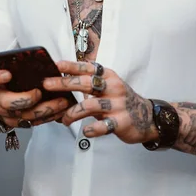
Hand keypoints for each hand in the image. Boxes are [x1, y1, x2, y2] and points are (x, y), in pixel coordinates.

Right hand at [0, 67, 70, 127]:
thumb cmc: (9, 77)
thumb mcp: (8, 66)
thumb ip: (17, 63)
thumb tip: (39, 57)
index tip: (8, 74)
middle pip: (7, 102)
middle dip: (26, 99)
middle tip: (39, 92)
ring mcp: (5, 112)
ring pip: (23, 115)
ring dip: (44, 109)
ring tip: (62, 101)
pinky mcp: (16, 121)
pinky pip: (32, 122)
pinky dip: (48, 116)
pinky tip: (61, 109)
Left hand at [43, 60, 158, 143]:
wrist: (147, 117)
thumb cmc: (120, 99)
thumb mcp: (108, 85)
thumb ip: (90, 82)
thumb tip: (62, 78)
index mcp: (109, 76)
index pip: (89, 68)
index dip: (72, 66)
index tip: (57, 64)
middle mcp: (113, 87)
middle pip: (86, 83)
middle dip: (65, 84)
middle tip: (48, 85)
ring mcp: (118, 104)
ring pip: (91, 105)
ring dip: (73, 113)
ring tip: (64, 119)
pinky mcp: (122, 122)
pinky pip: (104, 126)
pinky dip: (93, 129)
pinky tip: (86, 131)